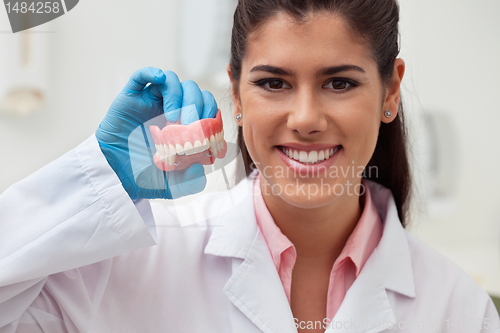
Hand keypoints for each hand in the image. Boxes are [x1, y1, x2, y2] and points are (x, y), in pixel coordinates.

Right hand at [95, 67, 217, 199]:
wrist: (112, 175)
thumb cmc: (142, 176)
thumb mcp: (172, 185)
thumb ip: (190, 182)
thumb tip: (202, 168)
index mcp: (185, 125)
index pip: (206, 107)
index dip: (211, 113)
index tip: (210, 129)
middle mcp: (171, 109)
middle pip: (193, 91)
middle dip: (197, 105)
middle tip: (190, 124)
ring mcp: (151, 102)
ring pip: (172, 81)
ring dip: (178, 94)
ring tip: (173, 117)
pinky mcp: (131, 98)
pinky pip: (141, 77)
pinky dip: (151, 72)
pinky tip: (158, 78)